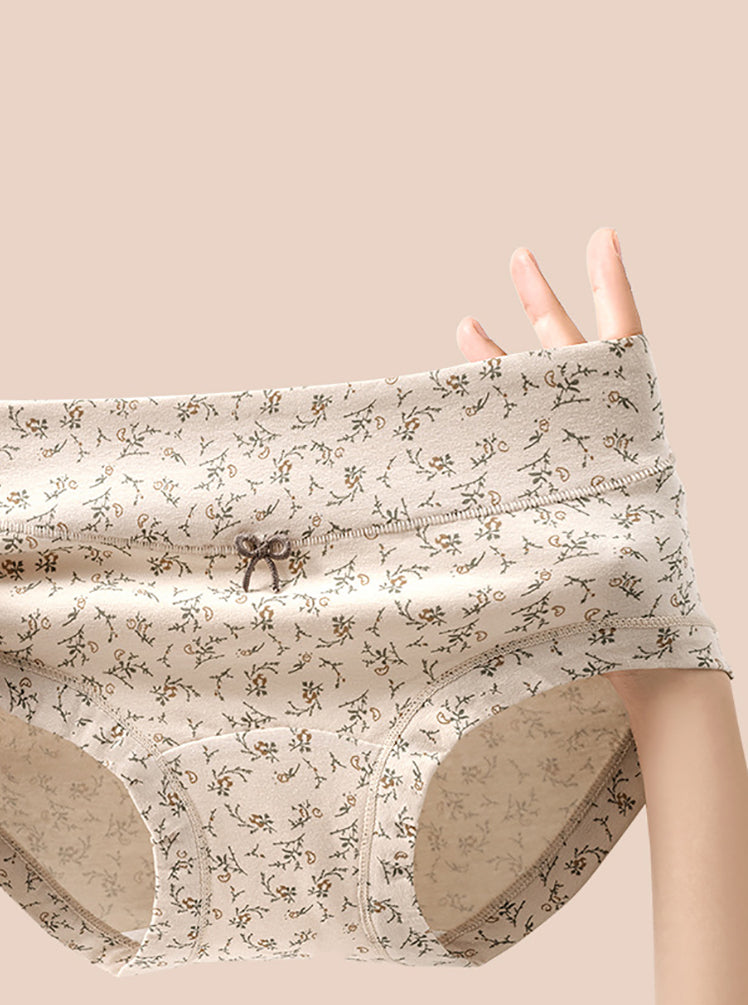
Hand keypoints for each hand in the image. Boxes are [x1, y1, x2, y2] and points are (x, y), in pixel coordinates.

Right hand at [455, 226, 677, 712]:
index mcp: (632, 440)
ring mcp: (576, 474)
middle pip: (573, 358)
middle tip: (518, 256)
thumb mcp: (633, 532)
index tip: (602, 236)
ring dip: (505, 358)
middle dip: (544, 304)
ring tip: (467, 320)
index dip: (613, 290)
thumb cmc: (646, 605)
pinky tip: (463, 407)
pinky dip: (492, 421)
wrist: (647, 661)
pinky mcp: (555, 502)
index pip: (624, 348)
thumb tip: (574, 417)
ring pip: (538, 401)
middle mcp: (603, 449)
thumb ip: (606, 479)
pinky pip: (522, 447)